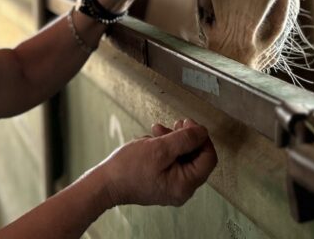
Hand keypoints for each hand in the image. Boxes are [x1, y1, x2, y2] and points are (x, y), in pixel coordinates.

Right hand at [97, 119, 217, 207]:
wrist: (105, 183)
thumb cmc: (129, 168)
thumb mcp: (159, 148)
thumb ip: (185, 139)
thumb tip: (202, 132)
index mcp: (185, 184)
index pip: (208, 158)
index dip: (202, 138)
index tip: (189, 124)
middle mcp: (182, 189)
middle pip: (196, 157)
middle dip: (185, 138)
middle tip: (175, 124)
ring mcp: (171, 187)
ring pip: (183, 158)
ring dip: (173, 140)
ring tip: (157, 130)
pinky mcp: (162, 182)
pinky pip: (171, 163)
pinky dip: (165, 149)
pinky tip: (152, 140)